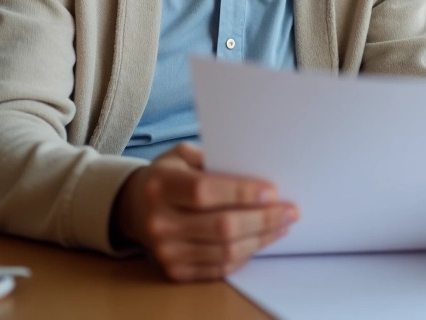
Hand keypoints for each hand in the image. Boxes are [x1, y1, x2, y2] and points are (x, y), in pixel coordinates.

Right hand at [111, 143, 297, 280]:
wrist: (135, 207)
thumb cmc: (168, 176)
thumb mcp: (181, 155)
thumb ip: (213, 157)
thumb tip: (257, 167)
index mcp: (161, 186)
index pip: (204, 192)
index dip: (242, 192)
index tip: (273, 191)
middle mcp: (159, 221)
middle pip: (221, 226)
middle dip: (263, 219)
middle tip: (290, 211)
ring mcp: (165, 251)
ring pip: (225, 251)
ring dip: (261, 238)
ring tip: (282, 225)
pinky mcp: (174, 271)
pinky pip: (219, 268)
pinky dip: (245, 255)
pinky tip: (260, 240)